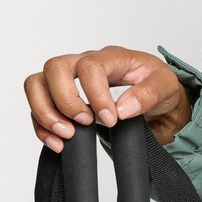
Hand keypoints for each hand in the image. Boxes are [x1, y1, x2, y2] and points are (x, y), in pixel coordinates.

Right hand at [24, 45, 192, 149]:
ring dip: (45, 112)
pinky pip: (37, 106)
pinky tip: (59, 143)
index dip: (96, 95)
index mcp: (112, 57)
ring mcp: (68, 79)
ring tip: (68, 134)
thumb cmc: (158, 85)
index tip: (110, 120)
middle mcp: (84, 63)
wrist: (156, 98)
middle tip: (86, 122)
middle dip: (66, 101)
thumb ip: (148, 94)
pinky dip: (41, 127)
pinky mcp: (60, 97)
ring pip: (36, 83)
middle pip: (54, 67)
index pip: (90, 66)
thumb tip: (123, 108)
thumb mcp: (166, 86)